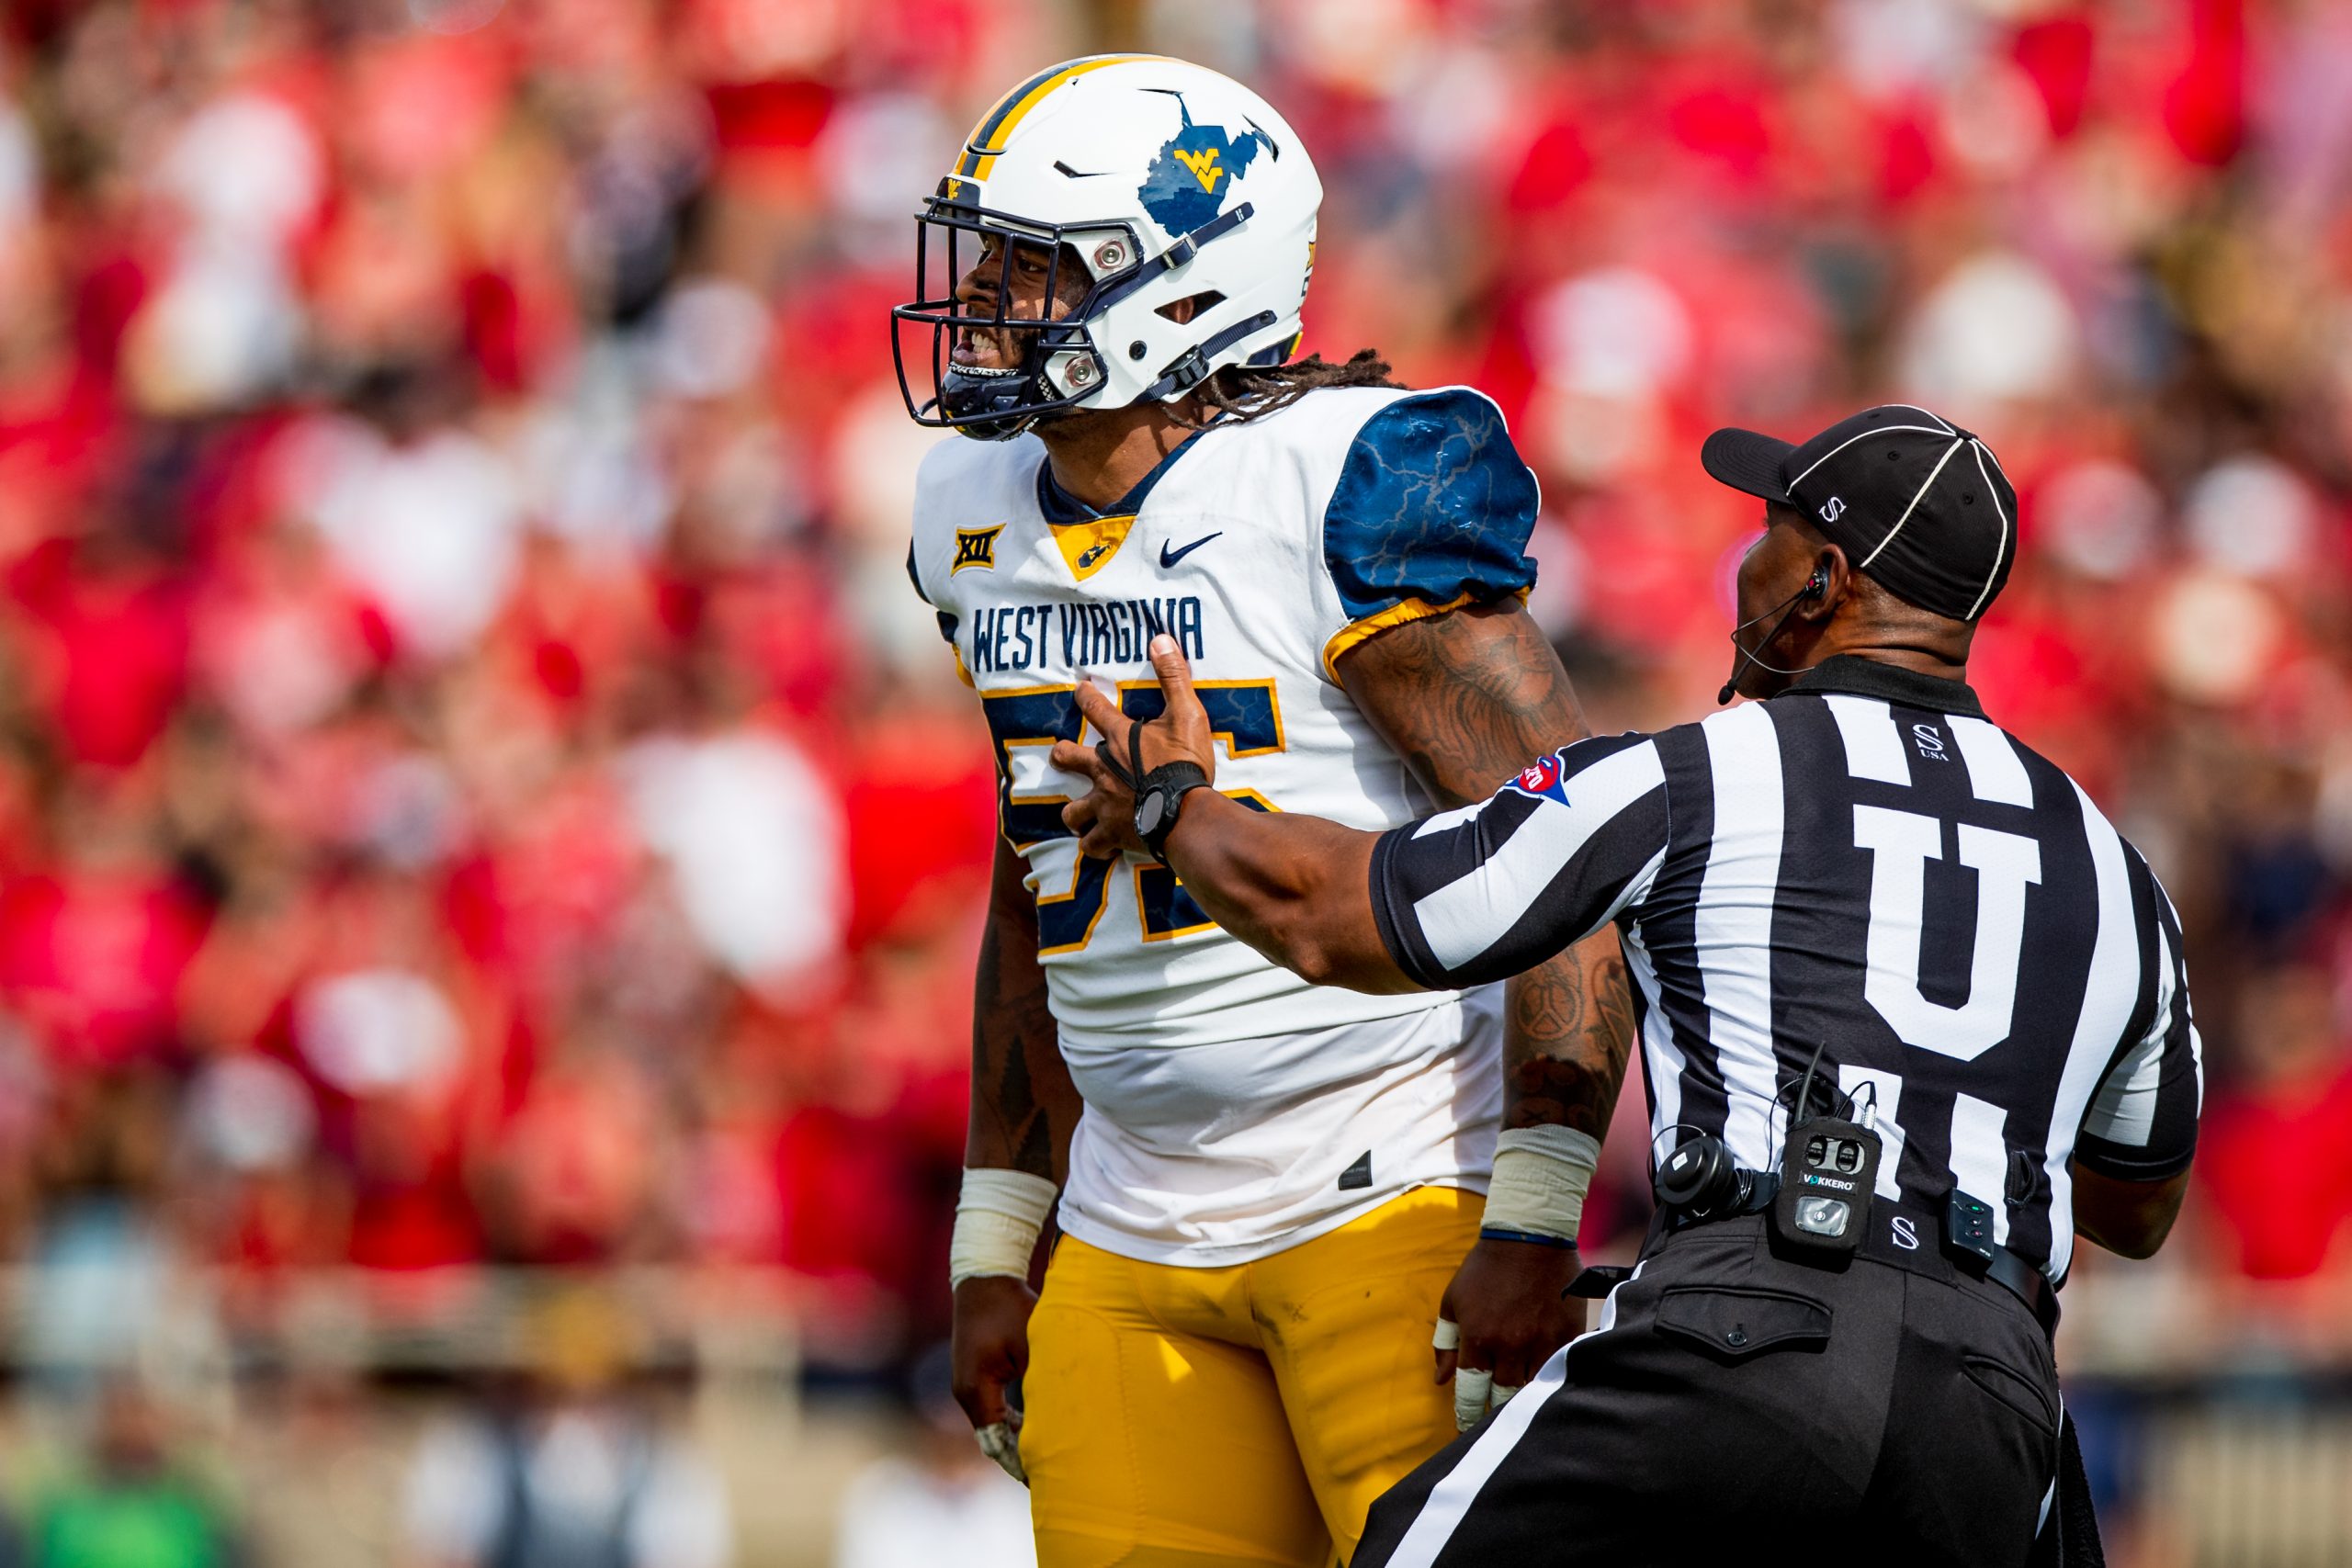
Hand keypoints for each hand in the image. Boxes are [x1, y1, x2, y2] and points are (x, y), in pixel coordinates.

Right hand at [952, 1274, 1038, 1482]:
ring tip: (1044, 1458)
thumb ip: (1041, 1382)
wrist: (984, 1277)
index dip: (1019, 1463)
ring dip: (1015, 1440)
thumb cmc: (1010, 1306)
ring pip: (991, 1426)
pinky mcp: (973, 1376)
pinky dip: (1010, 1423)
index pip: (997, 1441)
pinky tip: (1033, 1429)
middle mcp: (965, 1392)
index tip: (1042, 1478)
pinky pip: (991, 1410)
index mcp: (975, 1390)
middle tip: (1048, 1474)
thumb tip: (1059, 1416)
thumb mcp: (1031, 1344)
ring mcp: (966, 1385)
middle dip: (1018, 1457)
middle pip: (992, 1439)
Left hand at [1049, 634, 1217, 858]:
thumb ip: (1174, 677)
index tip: (1079, 689)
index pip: (1096, 708)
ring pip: (1073, 810)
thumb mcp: (1187, 714)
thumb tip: (1161, 638)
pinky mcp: (1112, 833)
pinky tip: (1099, 848)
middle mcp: (1103, 770)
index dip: (1086, 696)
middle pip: (1068, 758)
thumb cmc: (1185, 764)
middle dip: (1062, 755)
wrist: (1186, 813)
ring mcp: (1104, 804)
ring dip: (1076, 812)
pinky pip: (1093, 845)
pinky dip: (1094, 846)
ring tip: (1080, 815)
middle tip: (1060, 753)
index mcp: (1120, 739)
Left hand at [1433, 1237, 1585, 1429]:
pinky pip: (1561, 1368)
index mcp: (1478, 1337)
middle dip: (1497, 1413)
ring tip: (1522, 1411)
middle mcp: (1510, 1344)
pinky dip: (1554, 1379)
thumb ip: (1445, 1342)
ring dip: (1526, 1399)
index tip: (1466, 1429)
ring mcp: (1542, 1341)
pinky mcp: (1568, 1334)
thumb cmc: (1485, 1268)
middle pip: (1504, 1398)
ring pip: (1535, 1388)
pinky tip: (1551, 1388)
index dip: (1468, 1415)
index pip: (1472, 1392)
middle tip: (1494, 1425)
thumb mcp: (1453, 1300)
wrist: (1529, 1235)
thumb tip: (1440, 1380)